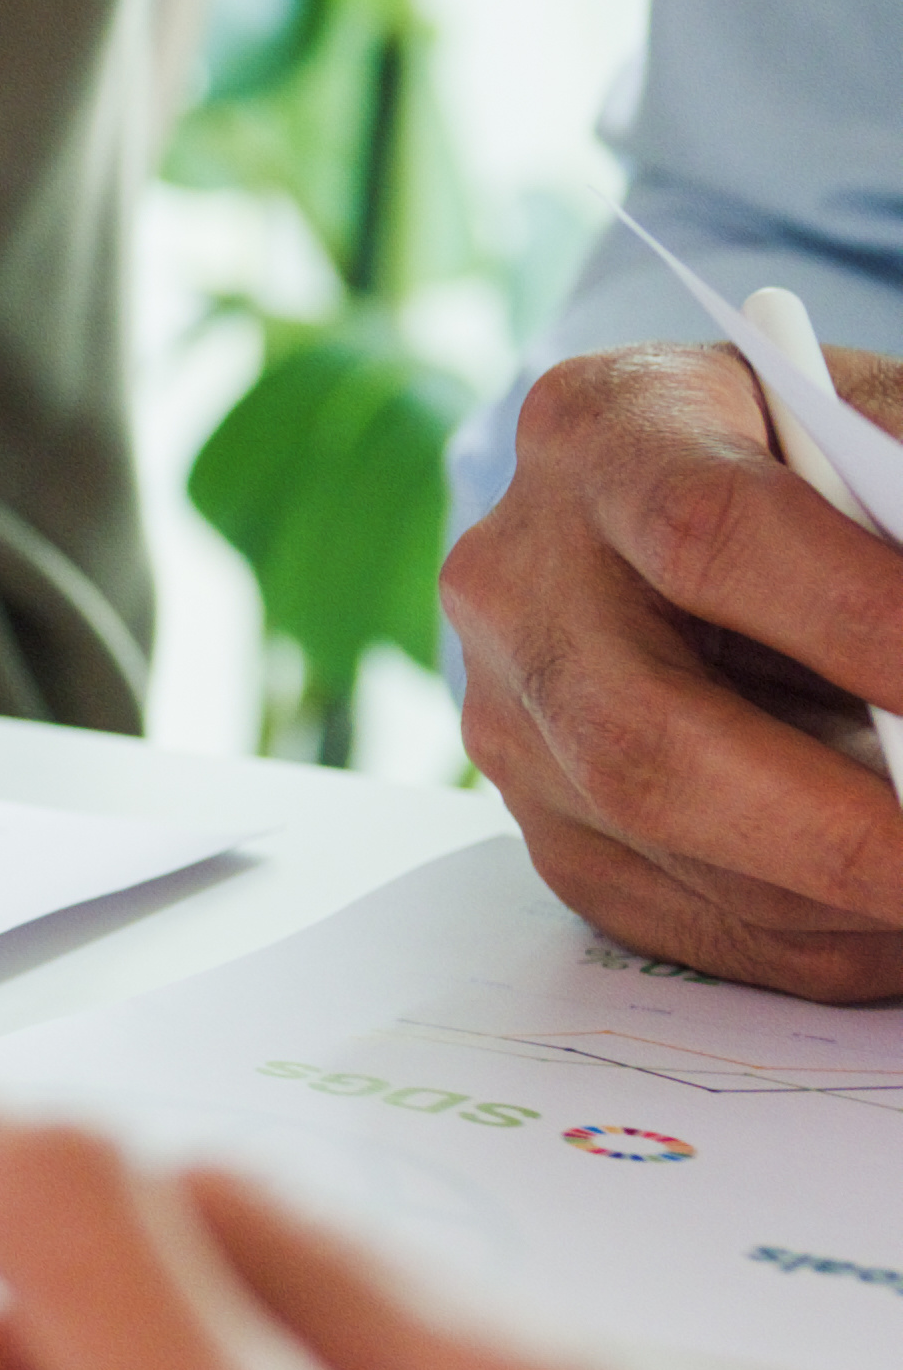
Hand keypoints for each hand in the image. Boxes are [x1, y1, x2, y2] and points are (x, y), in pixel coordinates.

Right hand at [451, 340, 902, 998]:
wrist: (683, 505)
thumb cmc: (819, 465)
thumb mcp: (881, 432)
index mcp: (604, 430)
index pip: (709, 533)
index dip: (861, 623)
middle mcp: (515, 575)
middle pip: (642, 732)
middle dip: (837, 830)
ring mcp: (506, 710)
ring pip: (655, 838)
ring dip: (840, 897)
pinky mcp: (533, 815)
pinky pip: (665, 912)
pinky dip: (810, 939)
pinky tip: (896, 918)